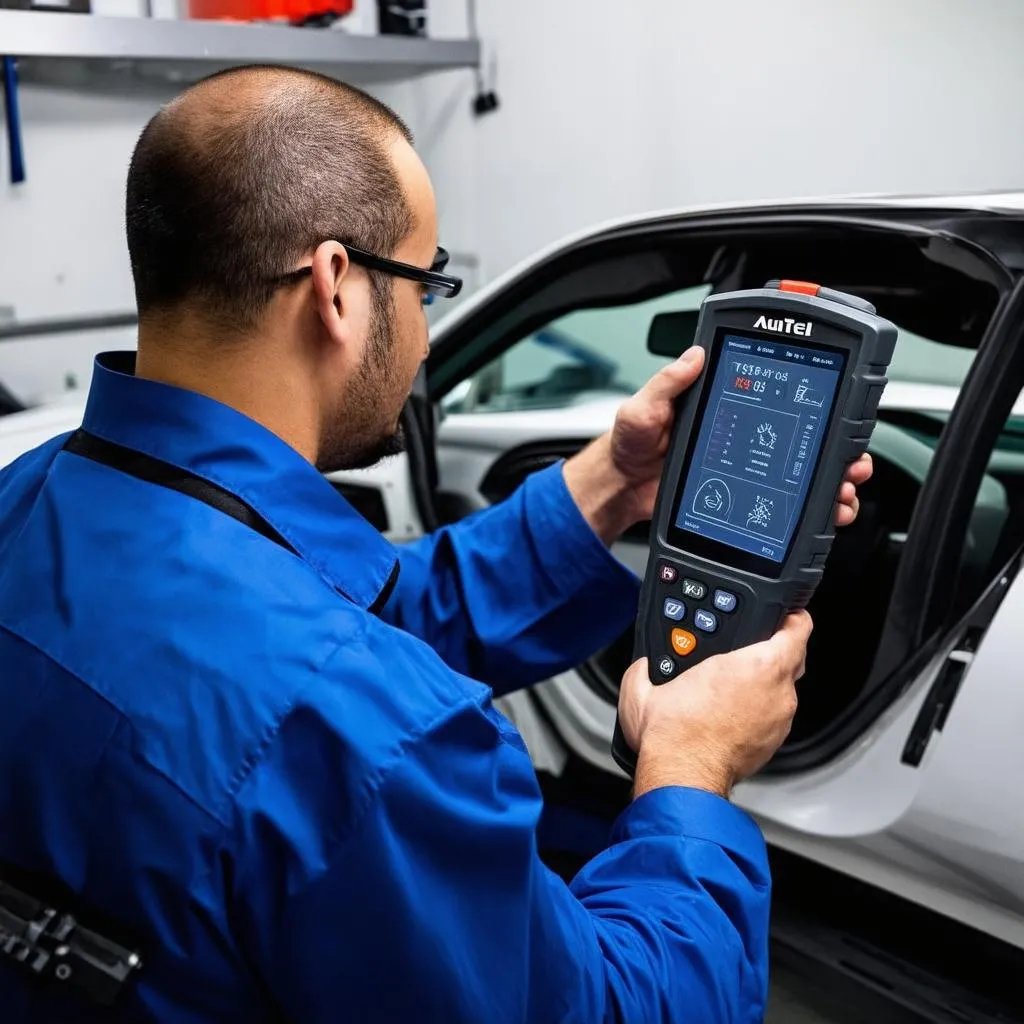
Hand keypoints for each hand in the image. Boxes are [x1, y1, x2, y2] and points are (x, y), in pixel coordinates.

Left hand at [564, 347, 872, 541]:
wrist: (621, 489)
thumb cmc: (628, 445)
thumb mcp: (643, 408)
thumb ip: (667, 384)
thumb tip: (693, 355)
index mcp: (723, 401)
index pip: (775, 386)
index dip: (809, 391)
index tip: (833, 396)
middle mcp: (742, 430)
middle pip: (802, 432)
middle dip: (836, 442)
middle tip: (850, 455)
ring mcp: (745, 463)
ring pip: (802, 467)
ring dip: (833, 476)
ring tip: (845, 485)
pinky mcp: (742, 493)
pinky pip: (784, 500)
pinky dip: (810, 507)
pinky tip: (826, 511)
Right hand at [618, 612, 812, 798]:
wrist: (681, 777)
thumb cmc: (673, 733)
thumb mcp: (646, 685)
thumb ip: (647, 665)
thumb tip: (644, 665)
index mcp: (757, 665)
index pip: (797, 628)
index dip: (791, 617)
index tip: (782, 615)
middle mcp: (777, 691)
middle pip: (794, 658)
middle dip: (775, 650)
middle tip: (749, 648)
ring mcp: (779, 720)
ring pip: (783, 690)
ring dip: (765, 684)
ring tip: (731, 686)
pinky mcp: (772, 744)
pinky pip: (773, 717)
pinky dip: (758, 712)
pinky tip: (730, 715)